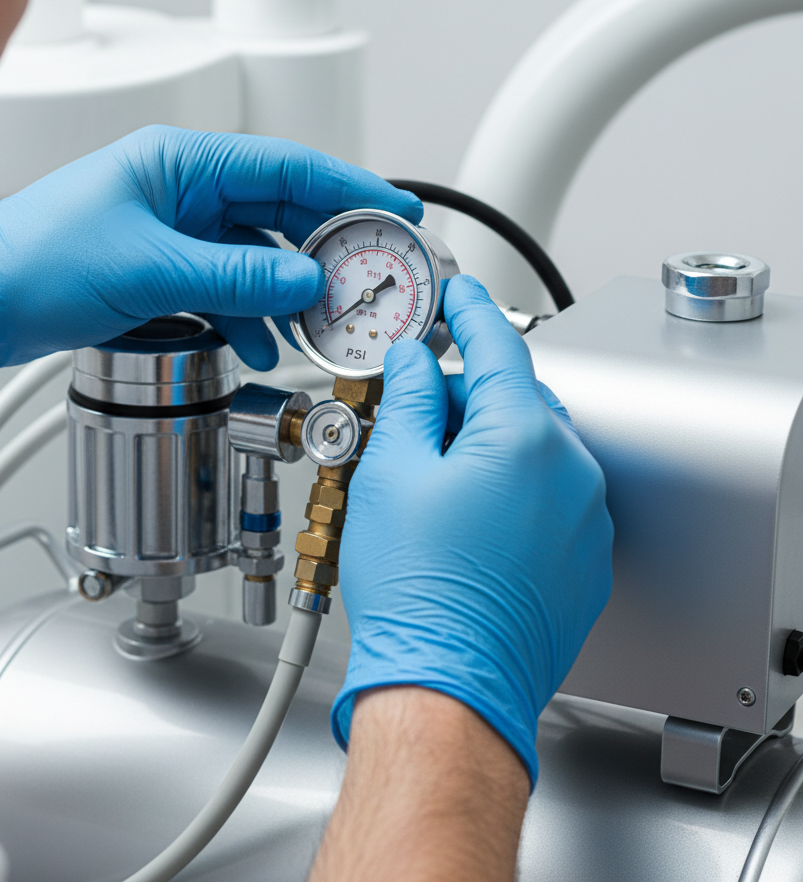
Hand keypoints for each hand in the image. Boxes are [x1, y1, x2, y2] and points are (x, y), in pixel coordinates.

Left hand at [0, 126, 420, 392]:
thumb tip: (306, 277)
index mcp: (181, 164)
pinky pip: (224, 289)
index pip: (286, 168)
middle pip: (279, 215)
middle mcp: (183, 192)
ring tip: (314, 328)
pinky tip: (258, 345)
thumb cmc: (35, 262)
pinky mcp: (161, 272)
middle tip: (369, 280)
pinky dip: (246, 317)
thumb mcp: (149, 269)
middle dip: (326, 251)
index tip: (396, 211)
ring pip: (255, 259)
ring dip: (285, 294)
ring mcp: (174, 234)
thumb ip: (237, 275)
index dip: (349, 190)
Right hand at [334, 275, 612, 781]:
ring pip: (530, 452)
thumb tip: (418, 359)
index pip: (499, 346)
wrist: (448, 685)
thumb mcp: (394, 470)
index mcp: (526, 437)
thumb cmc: (419, 592)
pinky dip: (508, 492)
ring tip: (426, 488)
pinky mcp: (582, 560)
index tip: (460, 293)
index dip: (470, 310)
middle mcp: (571, 472)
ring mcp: (584, 519)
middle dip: (463, 399)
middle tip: (410, 418)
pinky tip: (462, 526)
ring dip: (483, 449)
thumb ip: (413, 397)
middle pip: (513, 401)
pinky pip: (547, 499)